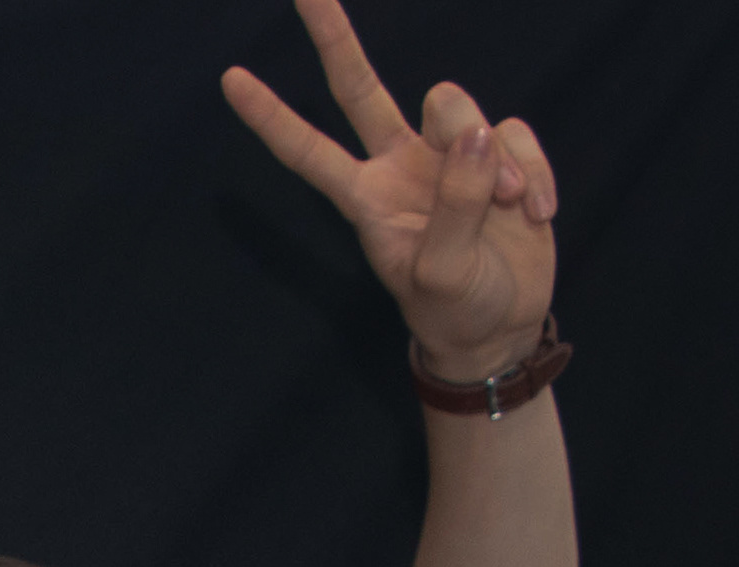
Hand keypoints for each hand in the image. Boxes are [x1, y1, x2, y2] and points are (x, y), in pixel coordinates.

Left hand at [223, 0, 555, 381]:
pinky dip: (532, 171)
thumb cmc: (454, 308)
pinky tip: (535, 213)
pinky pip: (514, 134)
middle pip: (361, 89)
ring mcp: (448, 155)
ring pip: (458, 108)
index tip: (230, 80)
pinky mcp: (497, 153)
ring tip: (507, 209)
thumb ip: (453, 205)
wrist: (501, 327)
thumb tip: (470, 133)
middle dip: (334, 40)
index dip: (272, 117)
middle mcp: (399, 166)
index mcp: (365, 199)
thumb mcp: (442, 271)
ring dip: (493, 160)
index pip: (307, 150)